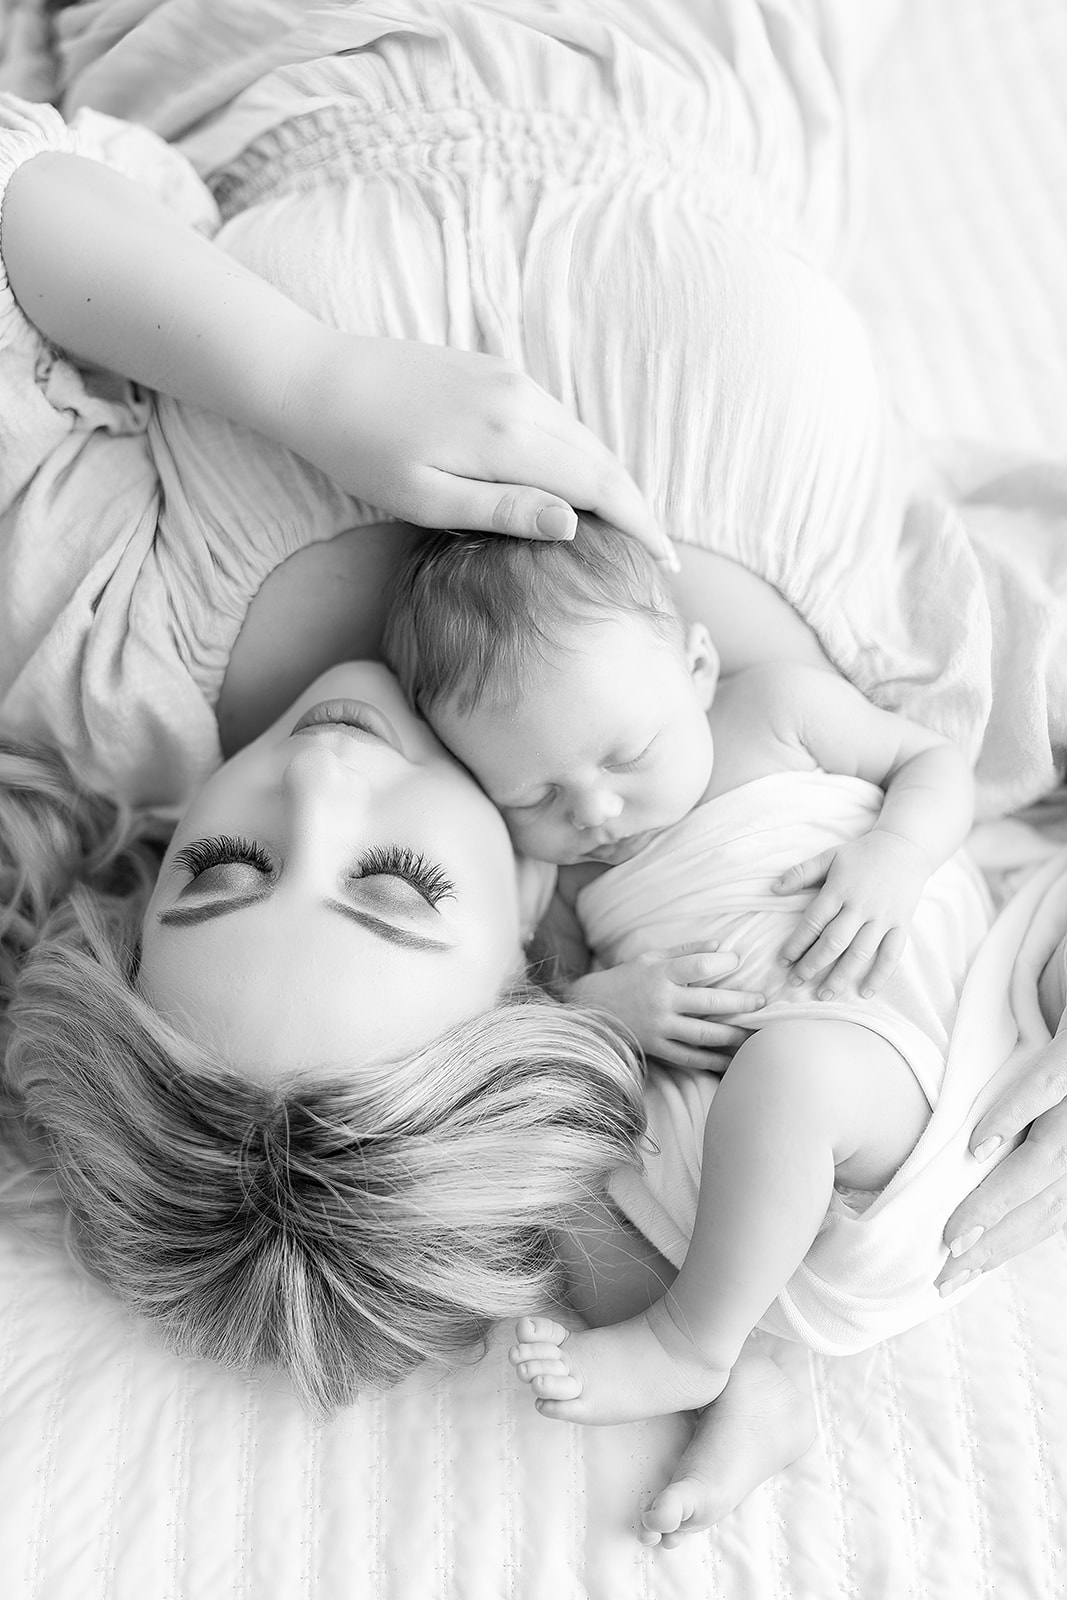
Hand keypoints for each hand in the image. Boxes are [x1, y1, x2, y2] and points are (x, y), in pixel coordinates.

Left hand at [288, 333, 673, 564]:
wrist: (317, 379)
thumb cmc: (362, 452)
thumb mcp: (428, 498)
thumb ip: (504, 510)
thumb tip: (575, 524)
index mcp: (510, 437)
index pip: (601, 486)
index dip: (640, 525)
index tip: (665, 563)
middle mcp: (523, 400)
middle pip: (603, 459)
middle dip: (636, 506)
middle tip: (658, 554)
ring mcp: (510, 380)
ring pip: (584, 436)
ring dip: (611, 480)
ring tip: (627, 526)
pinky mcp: (495, 370)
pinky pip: (557, 418)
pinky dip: (581, 453)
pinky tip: (577, 482)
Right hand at [569, 944, 764, 1069]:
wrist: (590, 1008)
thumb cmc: (625, 978)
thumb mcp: (650, 957)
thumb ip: (685, 951)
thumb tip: (720, 945)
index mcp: (659, 973)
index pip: (698, 966)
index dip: (723, 963)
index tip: (738, 962)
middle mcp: (661, 1000)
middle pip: (709, 1002)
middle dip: (741, 1002)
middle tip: (762, 1002)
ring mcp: (659, 1027)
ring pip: (704, 1034)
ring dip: (733, 1035)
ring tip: (754, 1033)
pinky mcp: (656, 1048)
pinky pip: (689, 1057)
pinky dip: (712, 1060)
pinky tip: (730, 1060)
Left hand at [773, 831, 926, 998]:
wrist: (905, 848)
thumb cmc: (861, 854)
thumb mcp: (829, 856)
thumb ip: (801, 872)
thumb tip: (773, 889)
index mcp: (840, 889)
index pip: (813, 922)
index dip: (796, 943)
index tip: (783, 960)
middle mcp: (861, 906)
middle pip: (834, 942)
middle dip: (813, 965)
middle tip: (796, 982)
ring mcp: (883, 917)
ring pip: (860, 953)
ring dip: (841, 976)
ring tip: (824, 995)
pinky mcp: (902, 924)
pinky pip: (892, 954)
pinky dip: (880, 975)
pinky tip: (865, 992)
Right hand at [936, 1030, 1066, 1294]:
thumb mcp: (1064, 1065)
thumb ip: (1042, 1110)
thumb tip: (995, 1146)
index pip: (1059, 1204)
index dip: (1014, 1239)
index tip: (967, 1268)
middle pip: (1053, 1198)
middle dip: (999, 1243)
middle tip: (947, 1276)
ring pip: (1050, 1158)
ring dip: (996, 1201)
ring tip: (955, 1235)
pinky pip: (1050, 1086)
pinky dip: (1011, 1116)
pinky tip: (978, 1145)